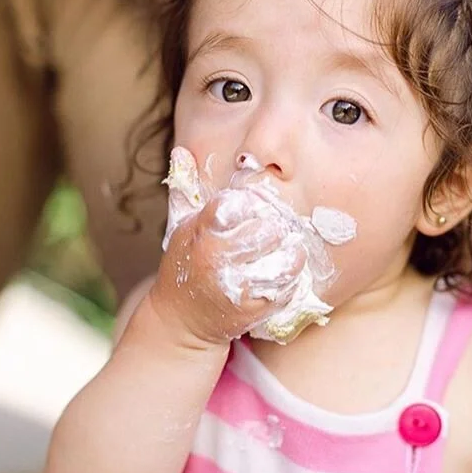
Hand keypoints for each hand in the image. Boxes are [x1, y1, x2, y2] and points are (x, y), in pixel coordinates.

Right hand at [154, 186, 306, 346]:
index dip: (251, 204)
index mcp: (200, 231)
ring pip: (282, 260)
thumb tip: (181, 151)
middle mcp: (215, 257)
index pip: (235, 205)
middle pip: (266, 230)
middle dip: (275, 228)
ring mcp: (235, 284)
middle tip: (276, 229)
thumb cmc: (186, 265)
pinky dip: (291, 279)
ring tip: (285, 248)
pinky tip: (283, 272)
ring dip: (289, 253)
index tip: (254, 208)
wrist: (182, 321)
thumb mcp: (181, 226)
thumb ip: (185, 189)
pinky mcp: (251, 308)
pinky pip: (287, 287)